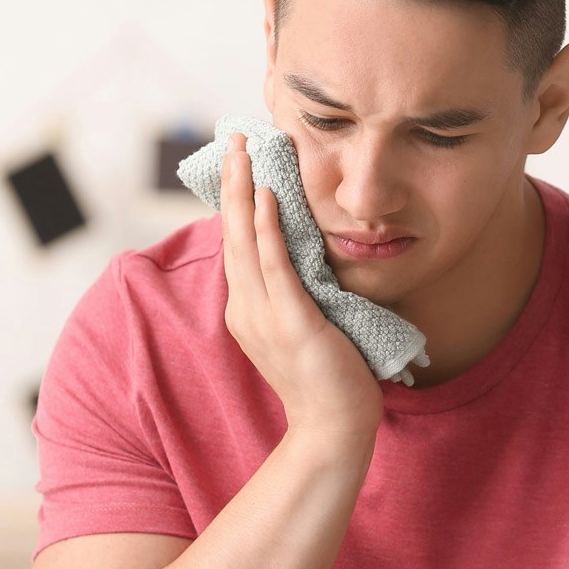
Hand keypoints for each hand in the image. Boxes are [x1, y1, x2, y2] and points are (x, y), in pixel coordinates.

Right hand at [220, 132, 383, 443]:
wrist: (334, 428)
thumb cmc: (326, 376)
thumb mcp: (304, 324)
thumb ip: (296, 291)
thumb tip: (305, 255)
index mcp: (248, 308)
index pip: (239, 245)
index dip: (238, 203)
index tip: (242, 165)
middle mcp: (247, 307)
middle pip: (234, 233)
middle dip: (234, 184)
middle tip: (236, 141)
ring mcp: (265, 315)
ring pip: (247, 241)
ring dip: (245, 193)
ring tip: (245, 153)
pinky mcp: (291, 322)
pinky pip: (276, 266)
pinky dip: (268, 229)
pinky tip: (268, 198)